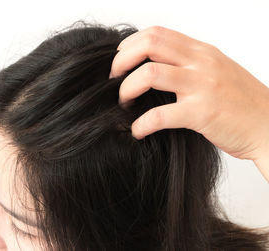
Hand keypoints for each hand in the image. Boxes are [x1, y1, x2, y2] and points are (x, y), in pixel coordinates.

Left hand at [109, 25, 268, 163]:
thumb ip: (188, 64)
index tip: (120, 63)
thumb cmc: (241, 102)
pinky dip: (141, 124)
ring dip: (126, 90)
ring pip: (150, 74)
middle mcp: (201, 63)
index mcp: (202, 52)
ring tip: (124, 104)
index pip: (156, 33)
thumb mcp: (216, 71)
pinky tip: (137, 131)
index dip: (130, 45)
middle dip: (121, 61)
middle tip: (113, 80)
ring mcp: (203, 86)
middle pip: (149, 45)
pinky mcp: (202, 114)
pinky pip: (160, 115)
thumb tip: (152, 65)